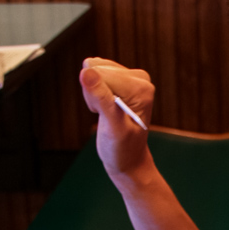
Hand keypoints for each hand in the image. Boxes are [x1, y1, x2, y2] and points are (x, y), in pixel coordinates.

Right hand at [79, 58, 153, 176]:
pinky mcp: (121, 80)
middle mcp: (140, 78)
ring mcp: (131, 78)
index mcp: (142, 87)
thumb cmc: (122, 148)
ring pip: (93, 71)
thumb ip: (100, 98)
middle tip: (105, 116)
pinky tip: (104, 108)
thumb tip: (86, 71)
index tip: (106, 116)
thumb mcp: (112, 127)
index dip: (94, 97)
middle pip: (97, 70)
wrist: (127, 159)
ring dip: (93, 95)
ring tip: (106, 114)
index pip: (102, 74)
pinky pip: (94, 75)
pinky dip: (93, 94)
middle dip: (93, 94)